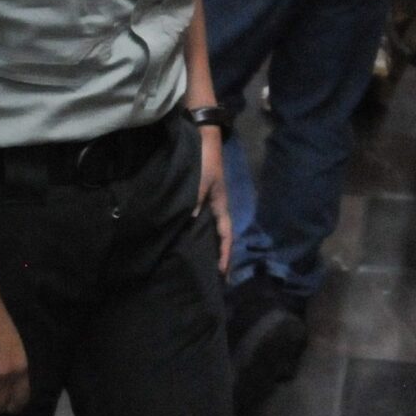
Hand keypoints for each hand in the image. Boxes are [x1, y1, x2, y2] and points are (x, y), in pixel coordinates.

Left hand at [194, 126, 231, 274]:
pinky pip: (202, 220)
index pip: (226, 235)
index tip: (222, 273)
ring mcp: (210, 201)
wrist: (204, 139)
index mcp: (221, 206)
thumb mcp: (201, 182)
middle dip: (220, 255)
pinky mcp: (202, 195)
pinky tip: (190, 238)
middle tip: (214, 275)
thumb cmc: (205, 161)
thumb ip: (196, 201)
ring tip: (202, 263)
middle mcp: (217, 207)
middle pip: (220, 235)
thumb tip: (190, 221)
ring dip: (210, 245)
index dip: (225, 254)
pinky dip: (200, 232)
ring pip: (211, 228)